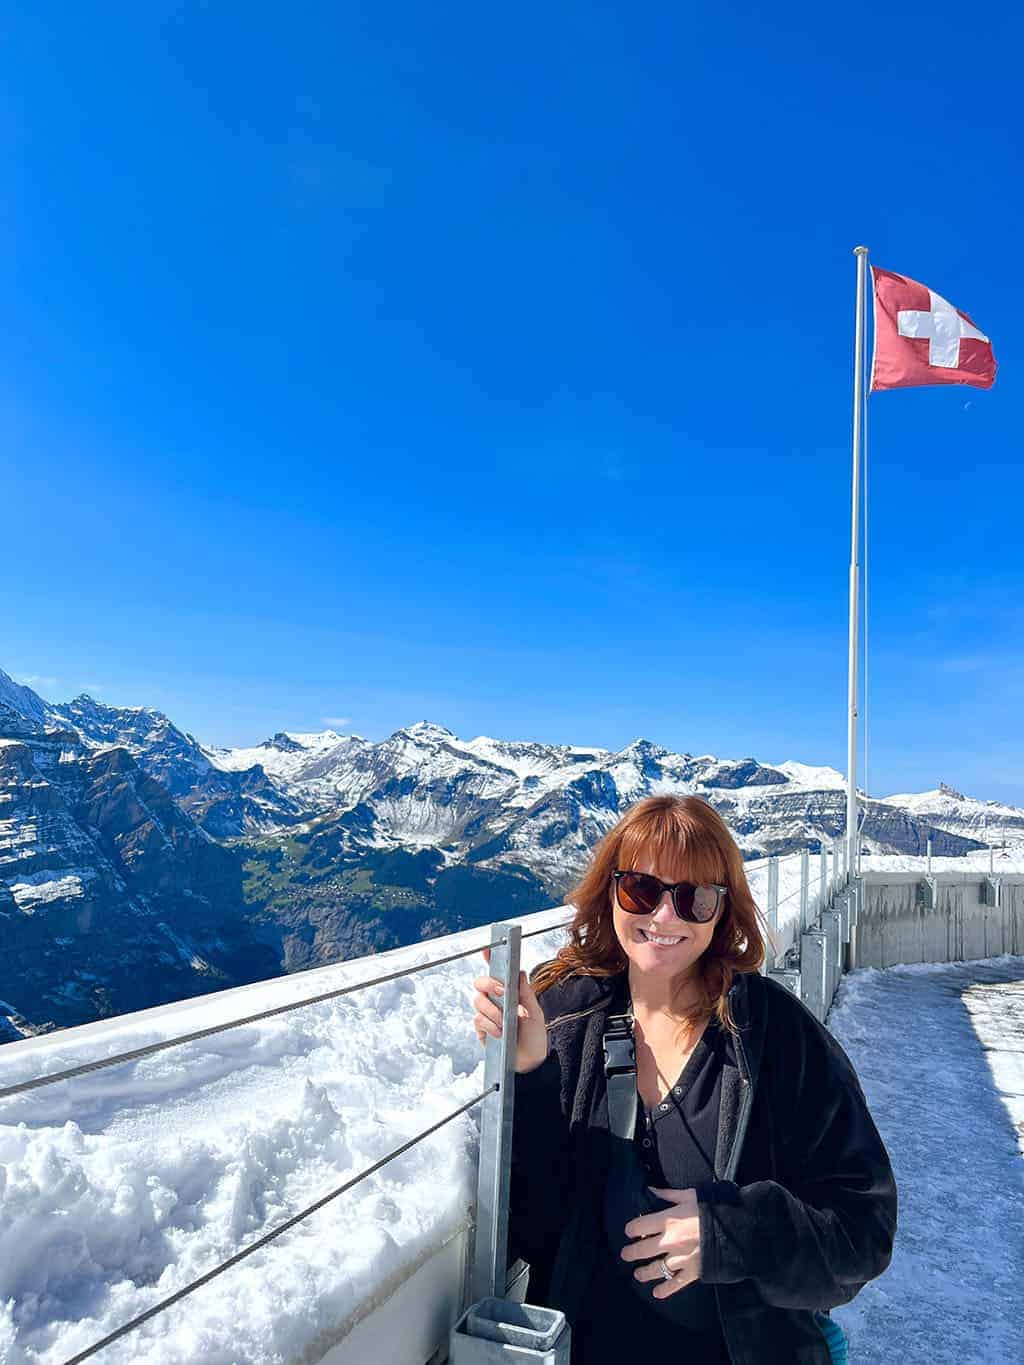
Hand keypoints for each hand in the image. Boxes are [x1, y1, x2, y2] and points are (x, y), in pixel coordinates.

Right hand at [471, 946, 548, 1074]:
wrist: (530, 1063)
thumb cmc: (534, 1036)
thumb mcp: (535, 1013)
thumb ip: (526, 993)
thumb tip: (520, 972)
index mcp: (509, 992)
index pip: (496, 971)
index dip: (489, 958)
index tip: (487, 949)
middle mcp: (495, 1000)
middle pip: (480, 983)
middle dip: (489, 984)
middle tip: (502, 992)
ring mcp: (487, 1014)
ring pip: (478, 1001)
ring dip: (492, 1010)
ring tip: (505, 1022)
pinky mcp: (482, 1029)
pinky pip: (478, 1020)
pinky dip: (489, 1024)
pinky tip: (500, 1032)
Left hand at [620, 1186, 702, 1297]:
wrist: (736, 1229)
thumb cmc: (713, 1208)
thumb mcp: (690, 1194)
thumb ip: (669, 1194)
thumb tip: (651, 1189)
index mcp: (668, 1221)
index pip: (640, 1226)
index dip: (632, 1228)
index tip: (629, 1231)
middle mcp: (670, 1242)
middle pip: (643, 1250)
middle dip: (631, 1253)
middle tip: (625, 1255)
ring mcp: (681, 1259)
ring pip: (656, 1269)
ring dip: (644, 1273)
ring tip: (637, 1274)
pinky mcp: (693, 1272)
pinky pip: (676, 1284)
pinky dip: (665, 1289)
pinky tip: (657, 1293)